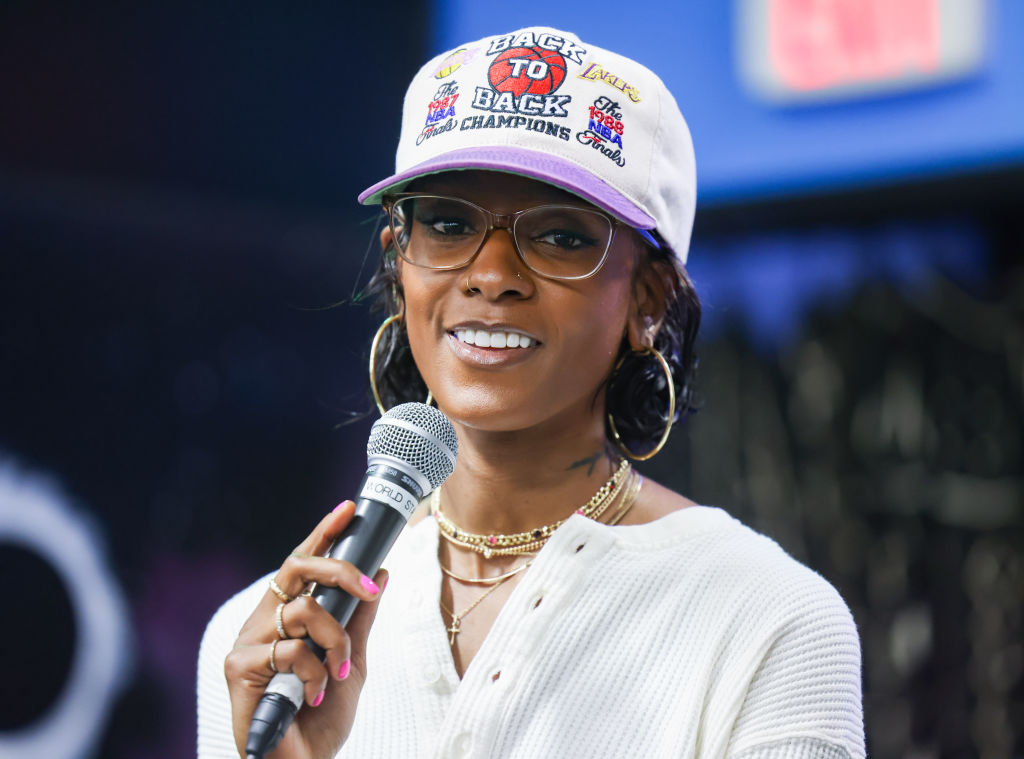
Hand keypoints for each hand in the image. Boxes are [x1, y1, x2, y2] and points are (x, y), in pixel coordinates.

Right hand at [224, 501, 387, 758]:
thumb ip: (360, 618)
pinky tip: (314, 694)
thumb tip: (382, 571)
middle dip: (339, 570)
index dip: (323, 533)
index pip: (303, 564)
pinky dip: (314, 672)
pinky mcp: (239, 667)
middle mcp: (263, 621)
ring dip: (334, 641)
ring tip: (337, 673)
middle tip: (369, 588)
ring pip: (303, 609)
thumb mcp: (353, 660)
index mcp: (286, 615)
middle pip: (296, 568)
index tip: (348, 508)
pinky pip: (289, 649)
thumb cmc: (322, 718)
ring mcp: (247, 642)